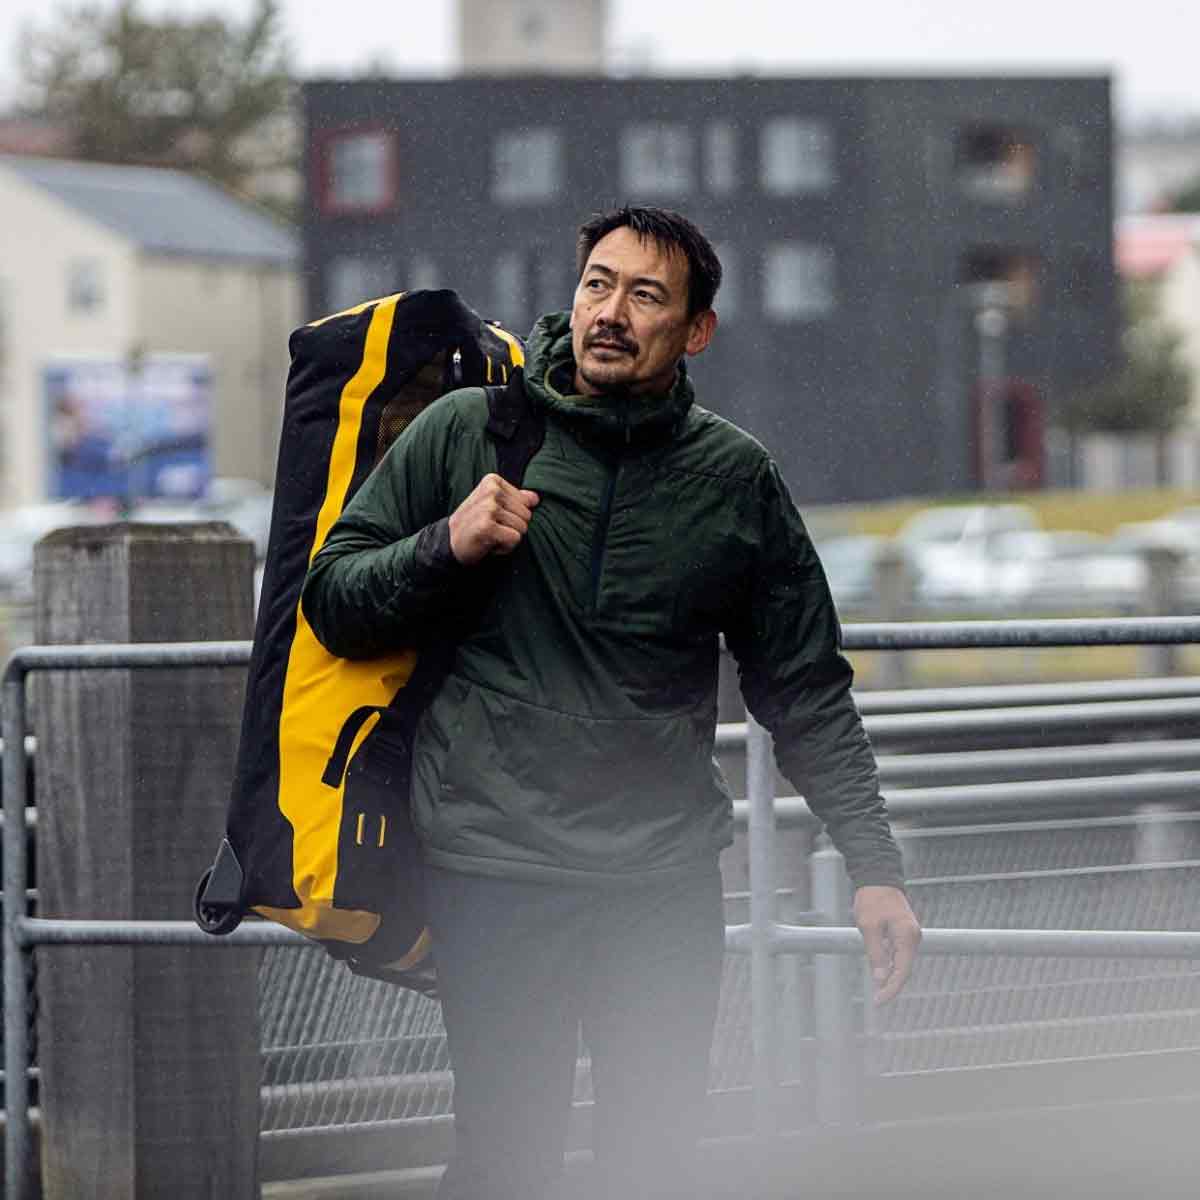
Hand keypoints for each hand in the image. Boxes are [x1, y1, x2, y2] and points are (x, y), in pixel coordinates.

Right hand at [448, 474, 539, 564]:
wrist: (449, 541)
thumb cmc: (474, 523)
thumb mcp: (493, 505)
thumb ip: (515, 499)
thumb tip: (535, 498)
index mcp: (493, 481)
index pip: (528, 502)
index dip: (514, 515)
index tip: (494, 518)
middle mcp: (491, 491)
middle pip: (527, 515)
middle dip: (513, 527)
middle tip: (492, 528)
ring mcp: (488, 508)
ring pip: (522, 528)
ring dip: (508, 538)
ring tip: (489, 535)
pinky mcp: (486, 526)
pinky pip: (515, 539)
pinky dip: (504, 547)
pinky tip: (489, 543)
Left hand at [853, 885, 920, 1005]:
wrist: (878, 878)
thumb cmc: (872, 900)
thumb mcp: (868, 927)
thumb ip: (875, 953)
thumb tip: (880, 978)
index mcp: (907, 936)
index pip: (903, 971)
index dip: (892, 988)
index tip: (879, 1001)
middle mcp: (913, 938)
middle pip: (903, 969)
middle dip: (891, 985)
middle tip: (876, 1000)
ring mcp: (909, 936)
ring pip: (900, 963)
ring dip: (889, 975)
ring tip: (876, 989)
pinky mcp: (903, 934)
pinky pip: (897, 954)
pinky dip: (888, 963)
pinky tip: (878, 971)